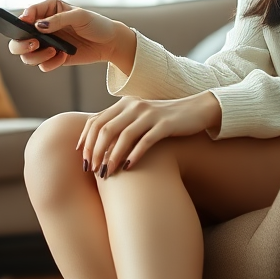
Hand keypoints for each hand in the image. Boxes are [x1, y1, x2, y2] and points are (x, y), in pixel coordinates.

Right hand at [8, 0, 136, 72]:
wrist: (109, 43)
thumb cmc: (95, 24)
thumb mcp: (79, 16)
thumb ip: (58, 19)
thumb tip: (38, 26)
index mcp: (47, 10)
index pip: (27, 14)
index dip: (22, 20)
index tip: (25, 24)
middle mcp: (42, 27)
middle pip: (18, 38)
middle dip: (21, 44)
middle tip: (34, 44)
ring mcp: (46, 44)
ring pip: (27, 55)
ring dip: (36, 56)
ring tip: (54, 51)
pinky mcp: (53, 58)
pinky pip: (42, 65)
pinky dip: (50, 63)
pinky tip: (63, 57)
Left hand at [77, 92, 222, 176]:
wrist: (197, 110)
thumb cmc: (164, 120)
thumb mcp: (140, 118)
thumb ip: (121, 125)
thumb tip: (100, 146)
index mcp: (124, 104)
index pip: (96, 121)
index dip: (85, 140)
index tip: (82, 159)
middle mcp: (134, 106)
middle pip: (106, 129)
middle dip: (96, 152)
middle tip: (92, 171)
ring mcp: (150, 114)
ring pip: (123, 136)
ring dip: (112, 157)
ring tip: (107, 173)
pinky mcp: (165, 124)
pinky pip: (145, 141)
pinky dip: (134, 155)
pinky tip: (128, 168)